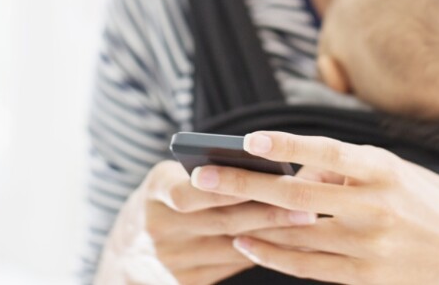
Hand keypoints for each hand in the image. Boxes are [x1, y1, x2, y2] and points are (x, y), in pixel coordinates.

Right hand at [96, 159, 320, 284]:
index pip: (190, 192)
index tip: (267, 179)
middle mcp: (160, 228)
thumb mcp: (169, 180)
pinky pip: (233, 265)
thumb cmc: (163, 203)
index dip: (227, 187)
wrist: (128, 255)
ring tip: (310, 222)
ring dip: (274, 234)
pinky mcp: (187, 283)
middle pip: (223, 221)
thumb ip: (206, 174)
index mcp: (155, 192)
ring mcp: (173, 260)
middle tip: (307, 204)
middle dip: (268, 212)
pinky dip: (263, 251)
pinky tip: (291, 243)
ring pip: (235, 245)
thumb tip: (263, 165)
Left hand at [189, 131, 438, 283]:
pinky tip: (248, 243)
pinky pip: (307, 266)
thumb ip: (348, 169)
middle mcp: (374, 206)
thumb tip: (298, 172)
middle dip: (244, 184)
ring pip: (294, 233)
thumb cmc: (431, 203)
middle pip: (295, 195)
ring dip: (250, 220)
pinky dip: (273, 254)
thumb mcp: (398, 172)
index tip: (249, 138)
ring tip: (215, 207)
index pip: (326, 152)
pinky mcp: (365, 277)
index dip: (286, 146)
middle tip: (204, 174)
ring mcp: (369, 246)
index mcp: (383, 171)